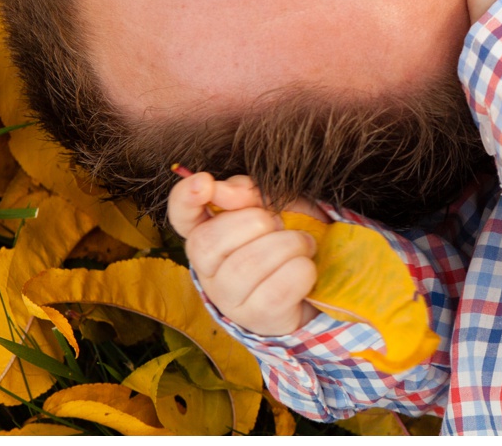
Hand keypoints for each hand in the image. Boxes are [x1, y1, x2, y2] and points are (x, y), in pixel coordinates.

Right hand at [167, 172, 318, 336]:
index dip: (185, 198)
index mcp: (208, 235)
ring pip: (246, 266)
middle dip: (255, 222)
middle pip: (209, 242)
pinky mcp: (257, 319)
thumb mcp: (275, 203)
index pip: (181, 216)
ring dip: (287, 245)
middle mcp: (208, 271)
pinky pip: (277, 290)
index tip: (205, 182)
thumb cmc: (288, 235)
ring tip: (302, 243)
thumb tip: (226, 191)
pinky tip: (305, 266)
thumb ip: (249, 192)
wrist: (320, 278)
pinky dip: (302, 269)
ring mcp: (229, 300)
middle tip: (280, 223)